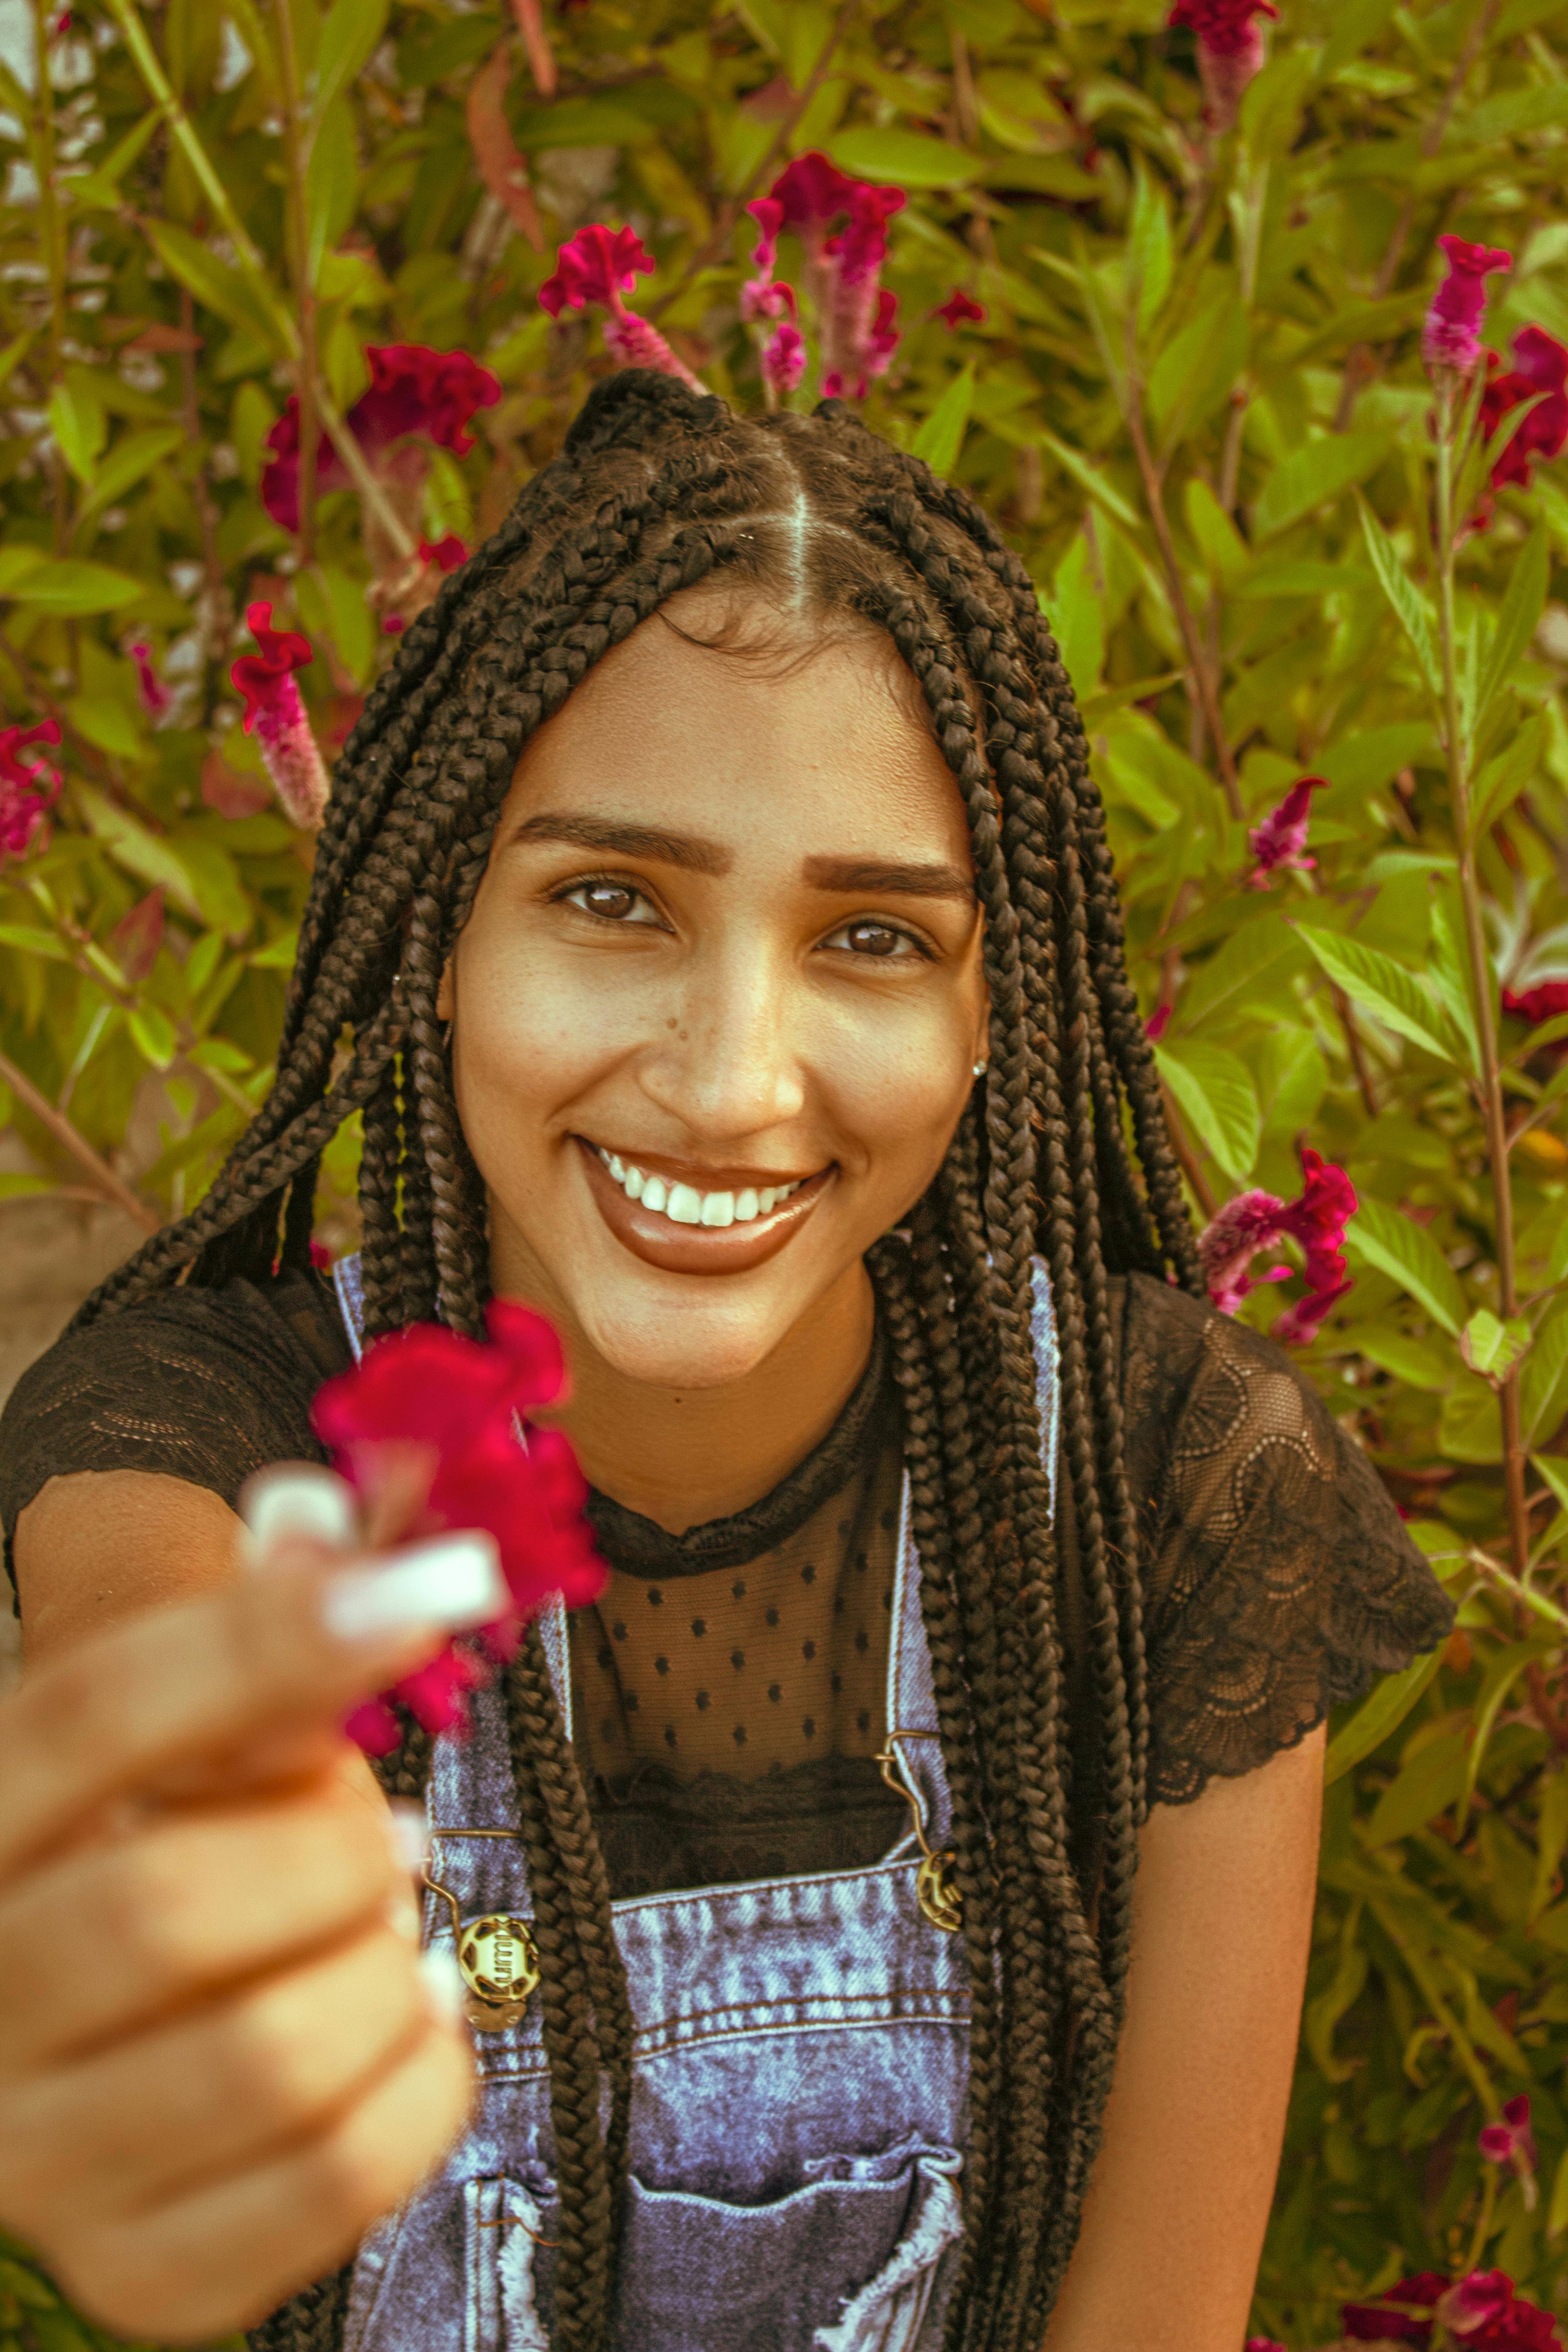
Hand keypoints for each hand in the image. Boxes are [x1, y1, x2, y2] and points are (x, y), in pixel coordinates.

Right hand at [0, 1470, 500, 2343]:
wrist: (74, 2006)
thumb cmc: (136, 1814)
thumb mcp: (148, 1685)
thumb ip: (239, 1612)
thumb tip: (368, 1563)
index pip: (95, 1713)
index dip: (263, 1640)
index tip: (423, 1590)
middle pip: (169, 1905)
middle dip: (326, 1841)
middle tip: (372, 1824)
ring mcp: (40, 2154)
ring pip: (266, 2058)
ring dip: (382, 1965)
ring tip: (382, 1922)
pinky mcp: (144, 2266)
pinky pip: (331, 2179)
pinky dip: (421, 2080)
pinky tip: (410, 2015)